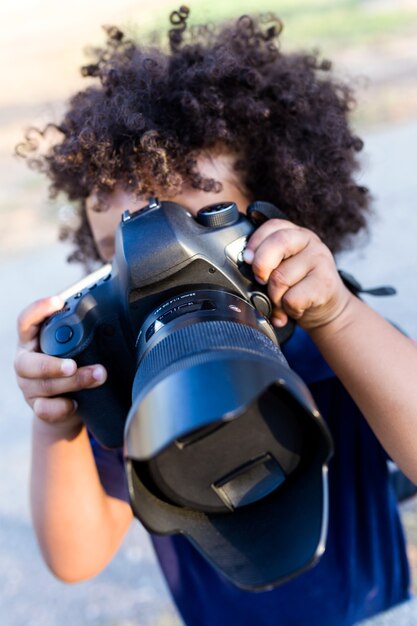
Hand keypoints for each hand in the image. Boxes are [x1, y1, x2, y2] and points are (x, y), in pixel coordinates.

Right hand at [15, 296, 106, 429]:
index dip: (38, 310)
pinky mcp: (37, 408)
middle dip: (53, 364)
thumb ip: (82, 336)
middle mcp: (26, 362)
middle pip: (28, 362)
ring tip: (98, 376)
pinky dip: (62, 407)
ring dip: (74, 382)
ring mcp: (29, 387)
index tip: (58, 301)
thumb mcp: (74, 348)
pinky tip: (75, 403)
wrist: (66, 404)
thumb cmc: (73, 367)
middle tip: (73, 365)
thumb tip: (116, 322)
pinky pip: (45, 409)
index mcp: (33, 341)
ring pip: (44, 386)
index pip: (26, 321)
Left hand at [243, 218, 351, 330]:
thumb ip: (265, 262)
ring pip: (280, 278)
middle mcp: (309, 241)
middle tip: (261, 280)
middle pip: (277, 243)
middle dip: (261, 265)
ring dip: (275, 297)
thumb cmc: (297, 286)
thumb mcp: (280, 267)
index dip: (255, 243)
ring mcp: (320, 260)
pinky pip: (292, 299)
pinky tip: (296, 308)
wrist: (329, 306)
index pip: (272, 226)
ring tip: (283, 300)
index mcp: (294, 233)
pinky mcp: (325, 283)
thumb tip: (246, 266)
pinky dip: (288, 309)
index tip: (248, 260)